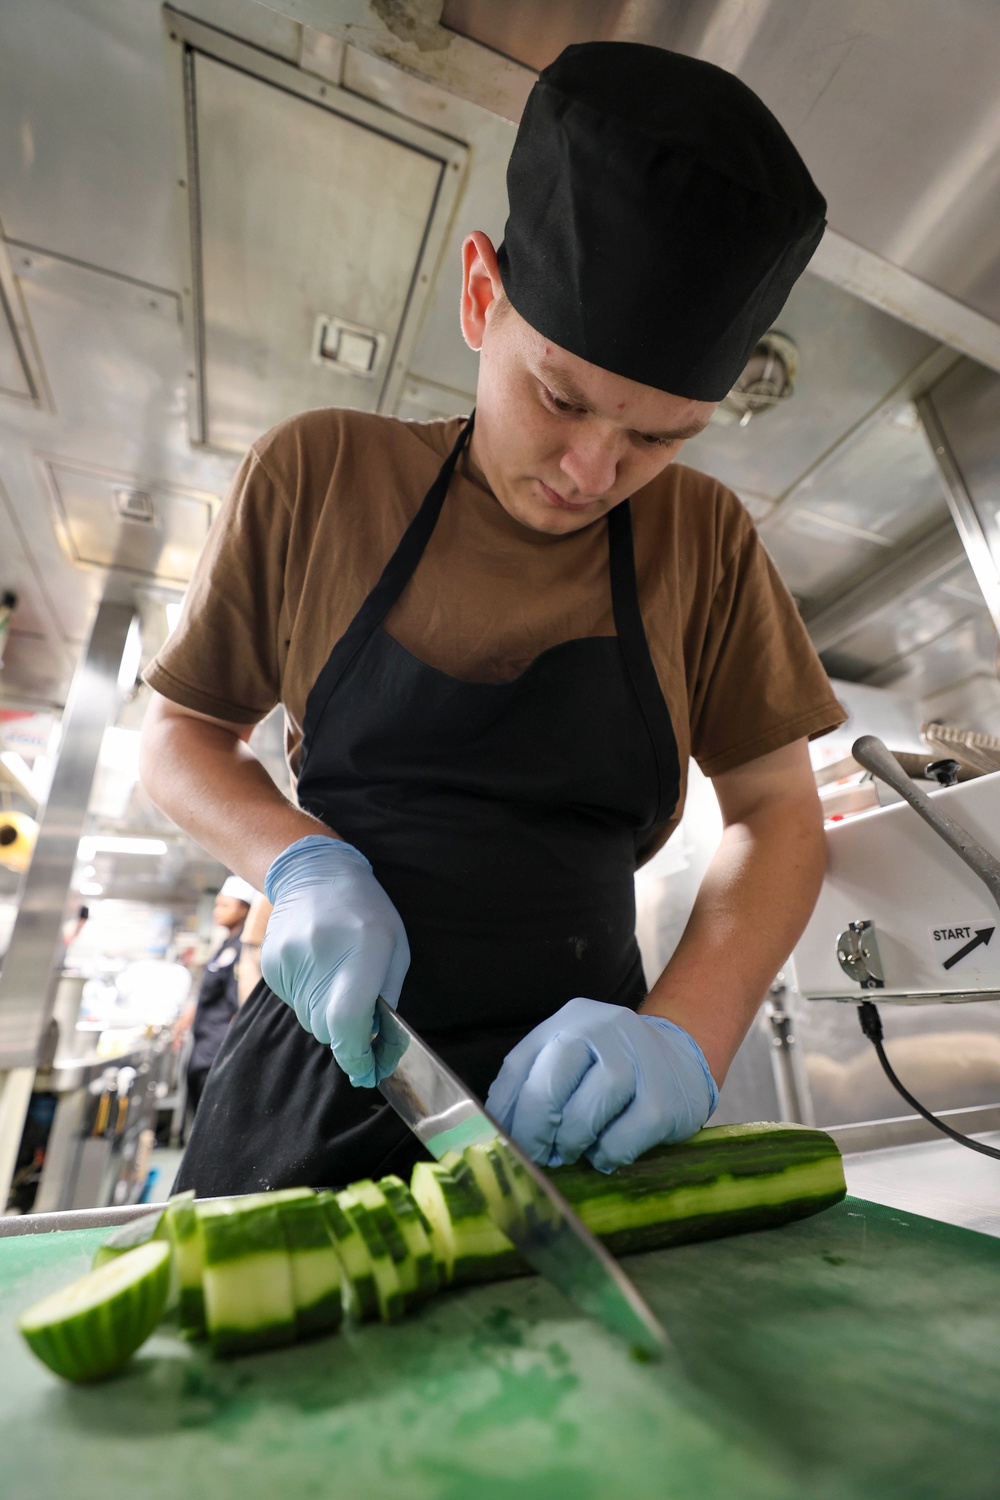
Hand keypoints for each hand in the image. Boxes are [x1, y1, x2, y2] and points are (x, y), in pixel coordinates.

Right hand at [261, 835, 409, 1086]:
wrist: (315, 874)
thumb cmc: (365, 911)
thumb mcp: (394, 947)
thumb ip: (386, 997)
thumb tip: (376, 1044)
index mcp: (363, 948)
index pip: (349, 1021)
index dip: (357, 1055)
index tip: (366, 1070)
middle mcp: (322, 955)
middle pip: (327, 1028)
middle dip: (346, 1034)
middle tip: (360, 1020)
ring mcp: (291, 959)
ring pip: (309, 1019)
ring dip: (326, 1013)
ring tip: (337, 978)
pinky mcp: (272, 964)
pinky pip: (292, 1003)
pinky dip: (308, 998)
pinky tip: (317, 968)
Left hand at [484, 997, 717, 1172]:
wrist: (683, 1055)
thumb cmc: (615, 1064)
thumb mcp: (575, 1056)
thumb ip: (538, 1080)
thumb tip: (500, 1130)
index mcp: (570, 1020)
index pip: (519, 1066)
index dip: (505, 1111)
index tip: (503, 1141)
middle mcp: (601, 1030)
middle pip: (548, 1084)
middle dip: (534, 1129)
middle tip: (537, 1154)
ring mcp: (636, 1061)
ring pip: (586, 1109)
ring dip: (571, 1140)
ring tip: (571, 1153)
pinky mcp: (664, 1098)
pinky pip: (622, 1137)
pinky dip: (606, 1153)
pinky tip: (605, 1153)